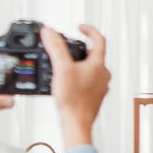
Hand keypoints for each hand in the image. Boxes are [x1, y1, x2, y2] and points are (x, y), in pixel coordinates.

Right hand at [48, 23, 111, 149]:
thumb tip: (49, 31)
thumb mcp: (61, 68)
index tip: (79, 28)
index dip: (89, 30)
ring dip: (79, 64)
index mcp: (98, 64)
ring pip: (91, 69)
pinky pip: (88, 82)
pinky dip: (78, 78)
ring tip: (64, 67)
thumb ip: (55, 47)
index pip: (99, 40)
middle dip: (80, 50)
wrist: (77, 124)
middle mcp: (103, 75)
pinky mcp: (94, 97)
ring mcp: (100, 87)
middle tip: (68, 50)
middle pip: (94, 55)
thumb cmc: (73, 100)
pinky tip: (66, 84)